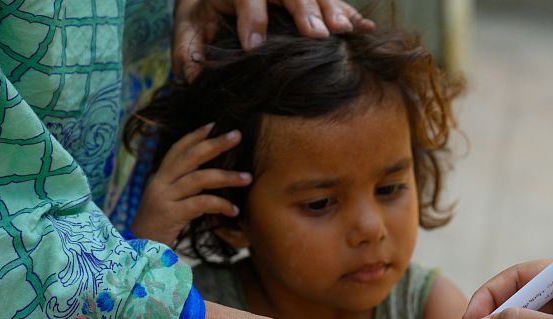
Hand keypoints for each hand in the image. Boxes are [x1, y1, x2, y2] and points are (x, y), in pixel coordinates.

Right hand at [130, 123, 249, 245]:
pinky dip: (220, 205)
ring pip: (199, 178)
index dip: (195, 135)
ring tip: (248, 178)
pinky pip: (200, 204)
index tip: (214, 124)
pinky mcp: (170, 214)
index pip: (178, 149)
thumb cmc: (159, 226)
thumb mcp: (169, 201)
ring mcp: (164, 198)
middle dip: (214, 144)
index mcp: (160, 178)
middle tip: (237, 135)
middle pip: (190, 157)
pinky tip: (234, 210)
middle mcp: (160, 183)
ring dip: (226, 176)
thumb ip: (185, 188)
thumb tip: (212, 177)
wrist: (137, 250)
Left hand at [173, 0, 374, 80]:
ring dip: (331, 11)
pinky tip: (364, 27)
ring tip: (343, 31)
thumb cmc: (203, 13)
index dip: (251, 20)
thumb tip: (194, 76)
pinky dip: (348, 13)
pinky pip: (330, 0)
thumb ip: (188, 50)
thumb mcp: (187, 27)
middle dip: (304, 11)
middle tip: (317, 35)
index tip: (253, 46)